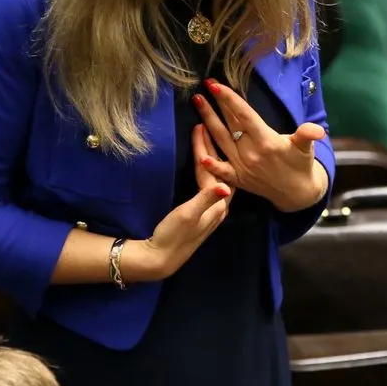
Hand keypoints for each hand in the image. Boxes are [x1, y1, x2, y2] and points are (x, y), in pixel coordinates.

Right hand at [132, 125, 230, 277]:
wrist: (161, 258)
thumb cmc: (173, 236)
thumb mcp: (189, 216)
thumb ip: (206, 200)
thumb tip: (225, 185)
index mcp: (218, 205)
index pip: (214, 169)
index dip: (207, 148)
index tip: (200, 128)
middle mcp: (219, 206)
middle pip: (218, 171)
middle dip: (210, 148)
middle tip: (202, 126)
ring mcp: (211, 209)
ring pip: (214, 176)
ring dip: (209, 157)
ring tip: (202, 138)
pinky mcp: (203, 212)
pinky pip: (209, 184)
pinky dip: (206, 169)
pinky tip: (202, 163)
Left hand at [192, 79, 328, 212]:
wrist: (297, 193)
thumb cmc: (301, 163)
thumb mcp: (306, 147)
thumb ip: (308, 135)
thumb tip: (318, 131)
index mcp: (267, 141)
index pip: (244, 115)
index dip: (229, 99)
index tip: (216, 85)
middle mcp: (251, 153)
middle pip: (229, 124)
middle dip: (215, 105)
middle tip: (203, 86)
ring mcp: (243, 166)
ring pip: (220, 140)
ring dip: (207, 121)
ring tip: (198, 103)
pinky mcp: (238, 179)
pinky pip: (221, 169)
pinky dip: (210, 163)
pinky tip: (198, 152)